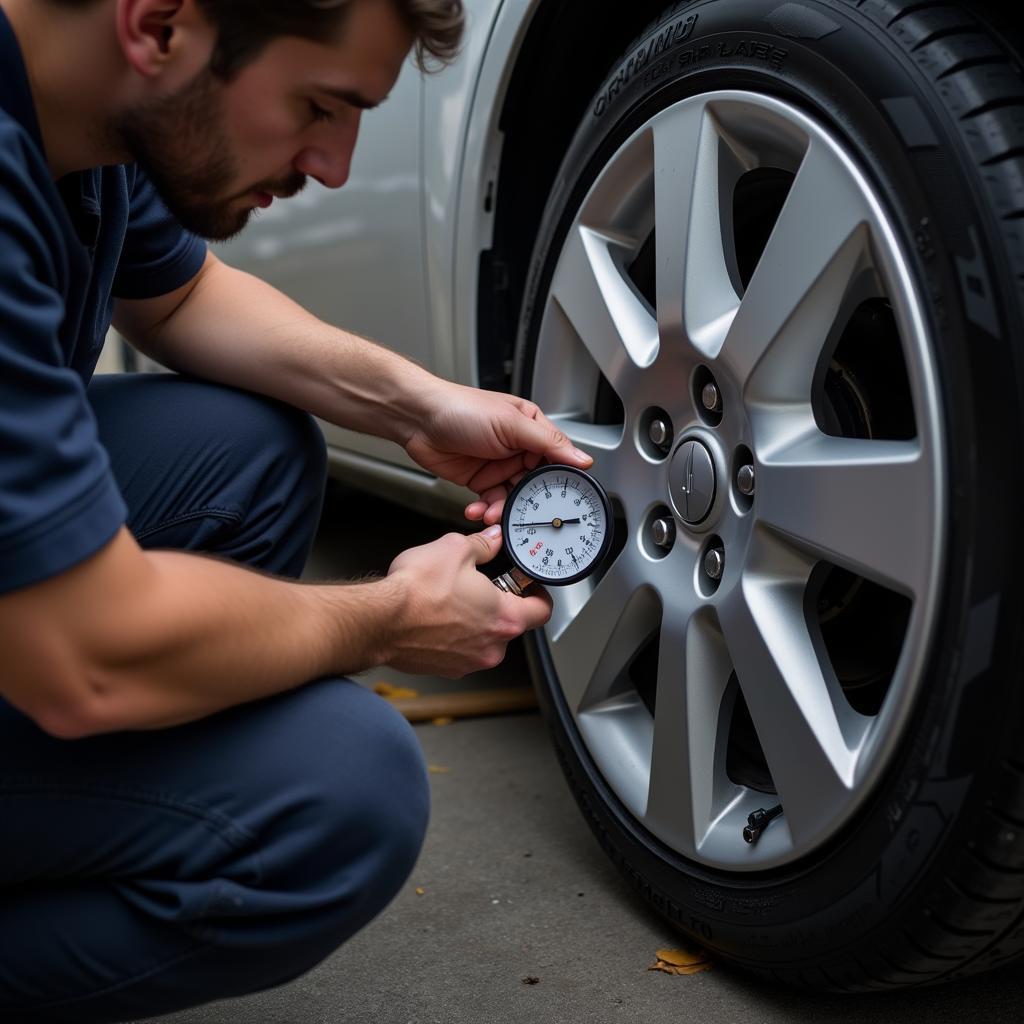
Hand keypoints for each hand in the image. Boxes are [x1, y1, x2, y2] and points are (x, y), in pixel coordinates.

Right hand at [384, 526, 551, 677]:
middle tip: (478, 585)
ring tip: (450, 599)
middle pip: (510, 624)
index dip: (538, 594)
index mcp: (504, 618)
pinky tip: (435, 616)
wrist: (379, 621)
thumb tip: (491, 541)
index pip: (542, 611)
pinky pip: (460, 648)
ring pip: (483, 637)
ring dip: (473, 619)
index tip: (530, 586)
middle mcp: (491, 646)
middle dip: (497, 603)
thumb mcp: (455, 550)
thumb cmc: (416, 592)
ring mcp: (469, 661)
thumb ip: (482, 545)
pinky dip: (453, 634)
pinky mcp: (446, 668)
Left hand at [403, 382, 591, 524]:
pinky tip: (478, 510)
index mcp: (531, 428)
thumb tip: (582, 458)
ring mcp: (497, 464)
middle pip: (535, 483)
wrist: (418, 419)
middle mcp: (517, 447)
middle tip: (525, 514)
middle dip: (529, 502)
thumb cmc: (461, 408)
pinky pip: (490, 501)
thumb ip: (548, 443)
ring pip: (512, 496)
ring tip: (493, 513)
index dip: (560, 481)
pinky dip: (485, 509)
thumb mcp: (511, 424)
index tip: (562, 500)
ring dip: (504, 509)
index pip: (556, 458)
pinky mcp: (478, 479)